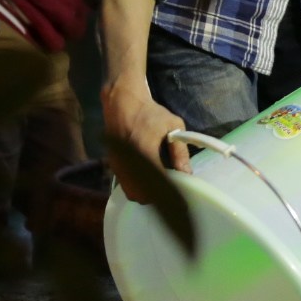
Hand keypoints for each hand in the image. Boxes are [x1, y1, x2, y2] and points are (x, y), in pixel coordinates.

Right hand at [101, 82, 188, 200]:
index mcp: (145, 154)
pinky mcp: (114, 165)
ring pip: (132, 193)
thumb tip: (187, 172)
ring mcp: (119, 167)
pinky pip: (125, 185)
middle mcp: (129, 164)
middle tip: (169, 187)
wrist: (122, 104)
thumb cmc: (150, 114)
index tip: (180, 189)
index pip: (158, 184)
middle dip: (157, 196)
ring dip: (145, 193)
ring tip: (159, 182)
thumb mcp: (173, 126)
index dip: (169, 192)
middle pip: (142, 196)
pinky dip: (137, 186)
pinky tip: (148, 175)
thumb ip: (180, 151)